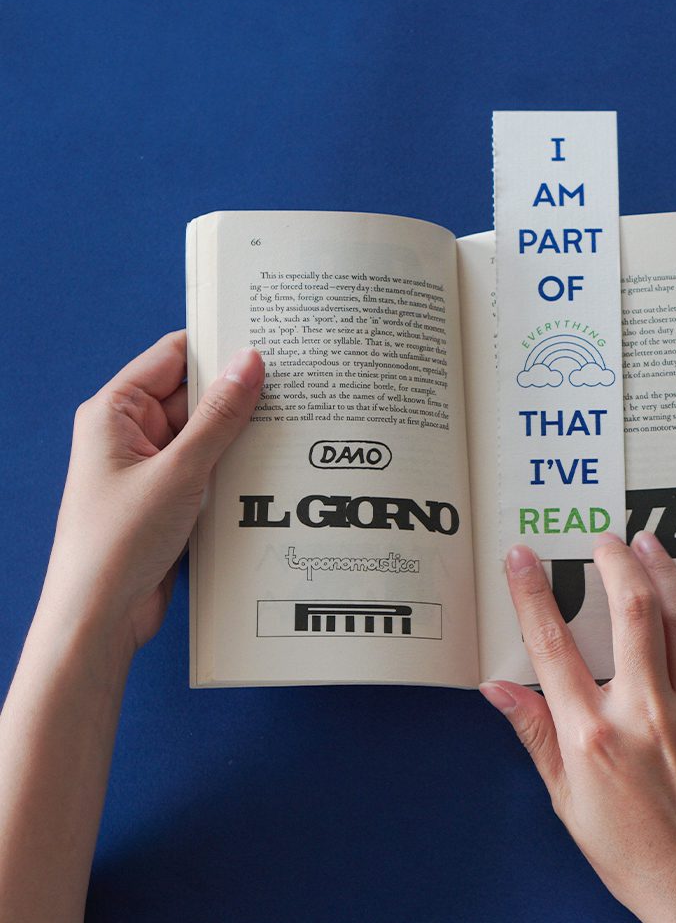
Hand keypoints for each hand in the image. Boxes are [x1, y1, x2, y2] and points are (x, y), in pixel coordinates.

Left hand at [43, 330, 263, 653]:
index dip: (217, 346)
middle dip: (238, 393)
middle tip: (293, 385)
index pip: (172, 356)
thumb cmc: (118, 542)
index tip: (266, 340)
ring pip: (206, 432)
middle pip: (194, 395)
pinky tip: (270, 463)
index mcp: (115, 411)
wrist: (101, 616)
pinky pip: (208, 465)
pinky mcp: (169, 496)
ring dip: (240, 432)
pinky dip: (234, 463)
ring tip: (290, 422)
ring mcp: (151, 466)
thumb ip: (219, 416)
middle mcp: (130, 432)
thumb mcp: (179, 471)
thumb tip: (249, 361)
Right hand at [481, 533, 675, 922]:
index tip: (522, 556)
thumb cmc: (634, 855)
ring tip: (647, 541)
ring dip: (661, 569)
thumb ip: (534, 734)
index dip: (532, 592)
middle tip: (602, 538)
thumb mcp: (568, 800)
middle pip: (628, 611)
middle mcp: (643, 712)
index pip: (552, 645)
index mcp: (592, 735)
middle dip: (612, 561)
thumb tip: (496, 688)